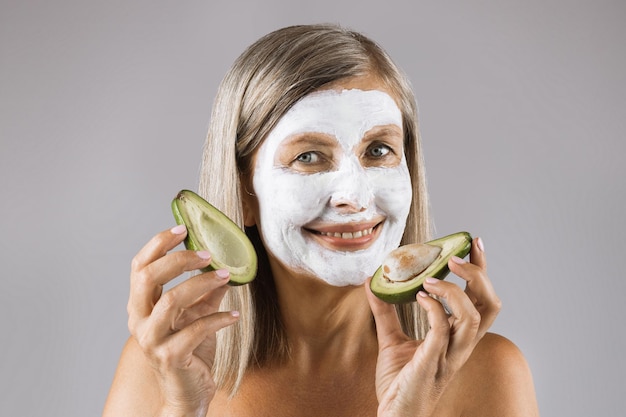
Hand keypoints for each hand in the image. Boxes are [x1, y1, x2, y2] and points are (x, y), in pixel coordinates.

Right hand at [126, 224, 239, 415]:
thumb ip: (205, 290)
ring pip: (171, 301)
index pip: (139, 266)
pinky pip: (196, 330)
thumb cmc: (189, 351)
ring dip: (202, 284)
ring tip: (226, 276)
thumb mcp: (197, 314)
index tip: (182, 228)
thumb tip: (224, 263)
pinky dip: (219, 318)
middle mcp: (139, 321)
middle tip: (208, 254)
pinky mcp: (170, 357)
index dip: (158, 244)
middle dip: (179, 260)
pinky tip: (234, 315)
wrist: (187, 392)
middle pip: (148, 278)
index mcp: (141, 305)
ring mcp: (152, 340)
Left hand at [365, 237, 500, 415]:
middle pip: (490, 306)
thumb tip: (372, 282)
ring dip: (454, 292)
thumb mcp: (390, 340)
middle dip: (478, 276)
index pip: (481, 300)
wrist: (394, 416)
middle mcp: (461, 346)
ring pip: (474, 317)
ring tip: (430, 280)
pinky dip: (434, 309)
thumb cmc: (400, 383)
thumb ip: (385, 311)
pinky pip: (444, 331)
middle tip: (455, 257)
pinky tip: (419, 298)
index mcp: (457, 338)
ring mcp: (450, 355)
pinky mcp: (433, 363)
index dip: (482, 271)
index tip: (474, 244)